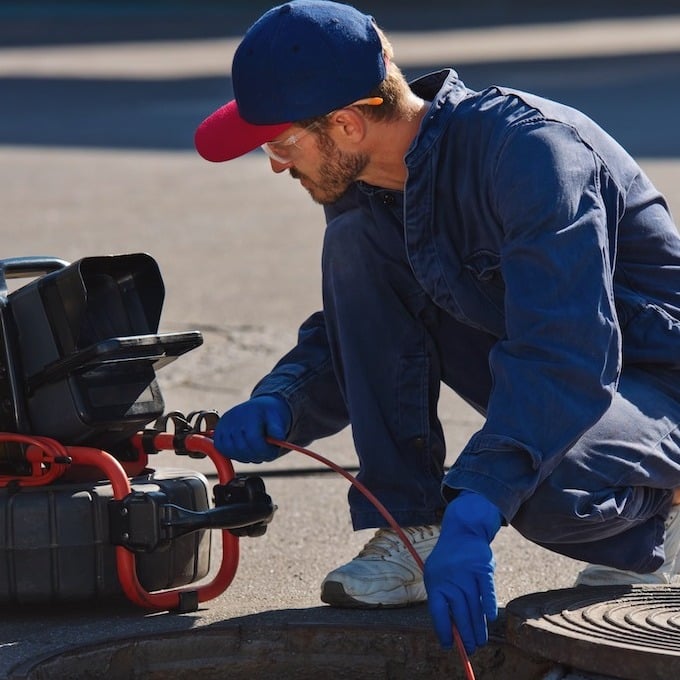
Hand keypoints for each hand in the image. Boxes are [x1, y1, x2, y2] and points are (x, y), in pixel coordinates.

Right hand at [212, 395, 290, 462]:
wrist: (258, 408)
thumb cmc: (269, 415)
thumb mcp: (278, 418)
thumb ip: (278, 429)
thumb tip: (279, 439)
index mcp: (250, 413)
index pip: (253, 438)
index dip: (264, 450)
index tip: (273, 453)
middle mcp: (233, 417)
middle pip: (242, 448)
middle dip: (257, 455)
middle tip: (266, 454)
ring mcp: (223, 425)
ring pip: (231, 451)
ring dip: (246, 457)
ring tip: (256, 451)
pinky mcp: (218, 432)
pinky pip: (222, 450)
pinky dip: (234, 454)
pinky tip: (245, 450)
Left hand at [424, 491, 501, 654]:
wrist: (462, 532)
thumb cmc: (447, 562)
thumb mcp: (435, 576)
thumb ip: (442, 601)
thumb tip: (449, 632)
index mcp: (435, 582)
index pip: (438, 612)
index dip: (443, 630)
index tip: (448, 646)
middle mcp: (450, 579)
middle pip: (459, 612)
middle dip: (465, 634)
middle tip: (470, 649)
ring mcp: (467, 573)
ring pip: (474, 605)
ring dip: (478, 626)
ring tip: (480, 642)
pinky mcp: (483, 569)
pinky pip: (487, 590)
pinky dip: (489, 603)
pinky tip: (490, 618)